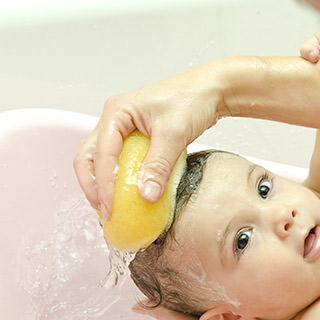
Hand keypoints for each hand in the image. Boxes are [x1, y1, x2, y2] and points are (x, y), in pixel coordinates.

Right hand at [73, 64, 225, 218]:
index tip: (109, 208)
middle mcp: (115, 118)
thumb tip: (145, 196)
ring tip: (112, 209)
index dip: (103, 185)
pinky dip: (121, 179)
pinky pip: (121, 160)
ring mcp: (124, 127)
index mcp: (116, 112)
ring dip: (104, 184)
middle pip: (89, 157)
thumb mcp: (174, 134)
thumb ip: (158, 166)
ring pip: (102, 159)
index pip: (100, 154)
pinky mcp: (137, 137)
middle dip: (93, 186)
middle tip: (104, 212)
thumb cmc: (193, 99)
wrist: (212, 90)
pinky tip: (129, 196)